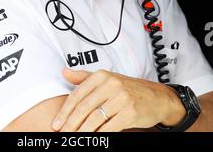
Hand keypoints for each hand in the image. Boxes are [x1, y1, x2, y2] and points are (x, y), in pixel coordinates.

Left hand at [52, 68, 185, 131]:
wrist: (156, 97)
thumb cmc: (128, 89)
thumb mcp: (106, 79)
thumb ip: (84, 77)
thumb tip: (64, 72)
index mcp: (102, 75)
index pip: (78, 94)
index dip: (65, 111)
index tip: (57, 123)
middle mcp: (111, 84)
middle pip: (84, 107)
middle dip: (70, 124)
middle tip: (62, 135)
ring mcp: (121, 98)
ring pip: (95, 119)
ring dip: (82, 133)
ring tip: (74, 140)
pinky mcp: (129, 112)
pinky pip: (109, 128)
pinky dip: (98, 137)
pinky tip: (92, 140)